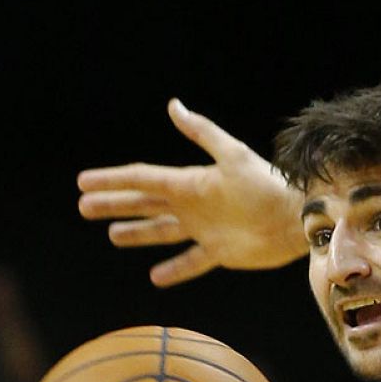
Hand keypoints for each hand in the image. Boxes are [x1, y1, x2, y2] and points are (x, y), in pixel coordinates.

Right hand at [76, 99, 303, 286]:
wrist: (297, 217)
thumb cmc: (268, 183)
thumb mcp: (233, 155)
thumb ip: (202, 133)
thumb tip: (173, 105)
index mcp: (191, 181)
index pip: (143, 179)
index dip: (113, 179)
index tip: (83, 181)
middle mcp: (194, 205)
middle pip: (145, 205)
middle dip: (114, 204)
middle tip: (83, 206)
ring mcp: (204, 229)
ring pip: (162, 232)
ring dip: (138, 233)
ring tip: (113, 235)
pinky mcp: (219, 252)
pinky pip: (190, 262)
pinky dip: (174, 270)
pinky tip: (154, 276)